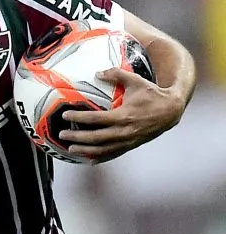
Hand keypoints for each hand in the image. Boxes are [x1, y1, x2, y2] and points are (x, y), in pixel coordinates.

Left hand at [60, 68, 184, 162]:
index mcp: (124, 115)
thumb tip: (97, 72)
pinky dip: (101, 158)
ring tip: (70, 149)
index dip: (79, 118)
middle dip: (77, 137)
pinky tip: (89, 161)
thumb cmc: (152, 93)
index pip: (96, 119)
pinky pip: (114, 154)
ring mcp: (129, 140)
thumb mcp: (135, 80)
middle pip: (96, 137)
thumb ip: (116, 74)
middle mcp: (125, 131)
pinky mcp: (132, 145)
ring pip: (103, 149)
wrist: (172, 109)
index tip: (65, 116)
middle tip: (62, 134)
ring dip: (86, 150)